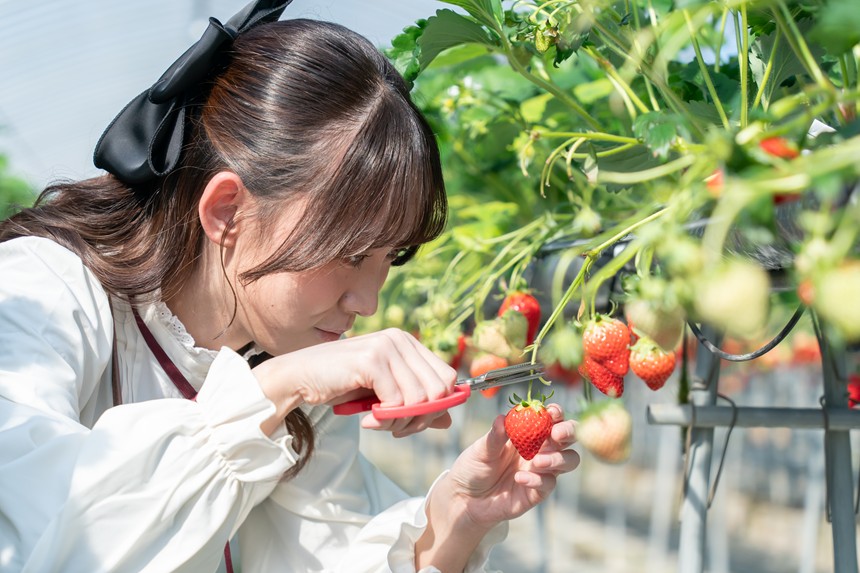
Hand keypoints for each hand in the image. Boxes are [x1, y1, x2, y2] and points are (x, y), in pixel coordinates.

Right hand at [252, 328, 456, 436]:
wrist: (299, 377)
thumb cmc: (341, 384)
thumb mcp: (384, 394)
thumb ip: (416, 404)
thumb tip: (448, 420)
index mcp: (407, 342)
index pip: (447, 377)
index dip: (438, 406)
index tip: (414, 423)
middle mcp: (400, 339)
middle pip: (439, 389)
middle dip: (421, 418)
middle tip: (397, 429)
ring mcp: (387, 347)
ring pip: (420, 398)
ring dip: (401, 422)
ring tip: (379, 424)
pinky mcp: (372, 361)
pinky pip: (397, 401)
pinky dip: (384, 419)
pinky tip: (367, 420)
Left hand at [414, 404, 577, 570]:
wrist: (465, 499)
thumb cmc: (474, 468)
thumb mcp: (481, 449)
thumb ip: (495, 436)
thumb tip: (503, 418)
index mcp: (527, 433)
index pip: (549, 418)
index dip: (555, 413)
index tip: (551, 412)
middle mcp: (539, 450)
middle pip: (568, 437)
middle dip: (568, 432)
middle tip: (556, 434)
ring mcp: (540, 471)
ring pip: (568, 460)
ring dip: (557, 458)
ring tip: (536, 461)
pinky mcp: (537, 492)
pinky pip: (549, 483)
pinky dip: (537, 480)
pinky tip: (519, 478)